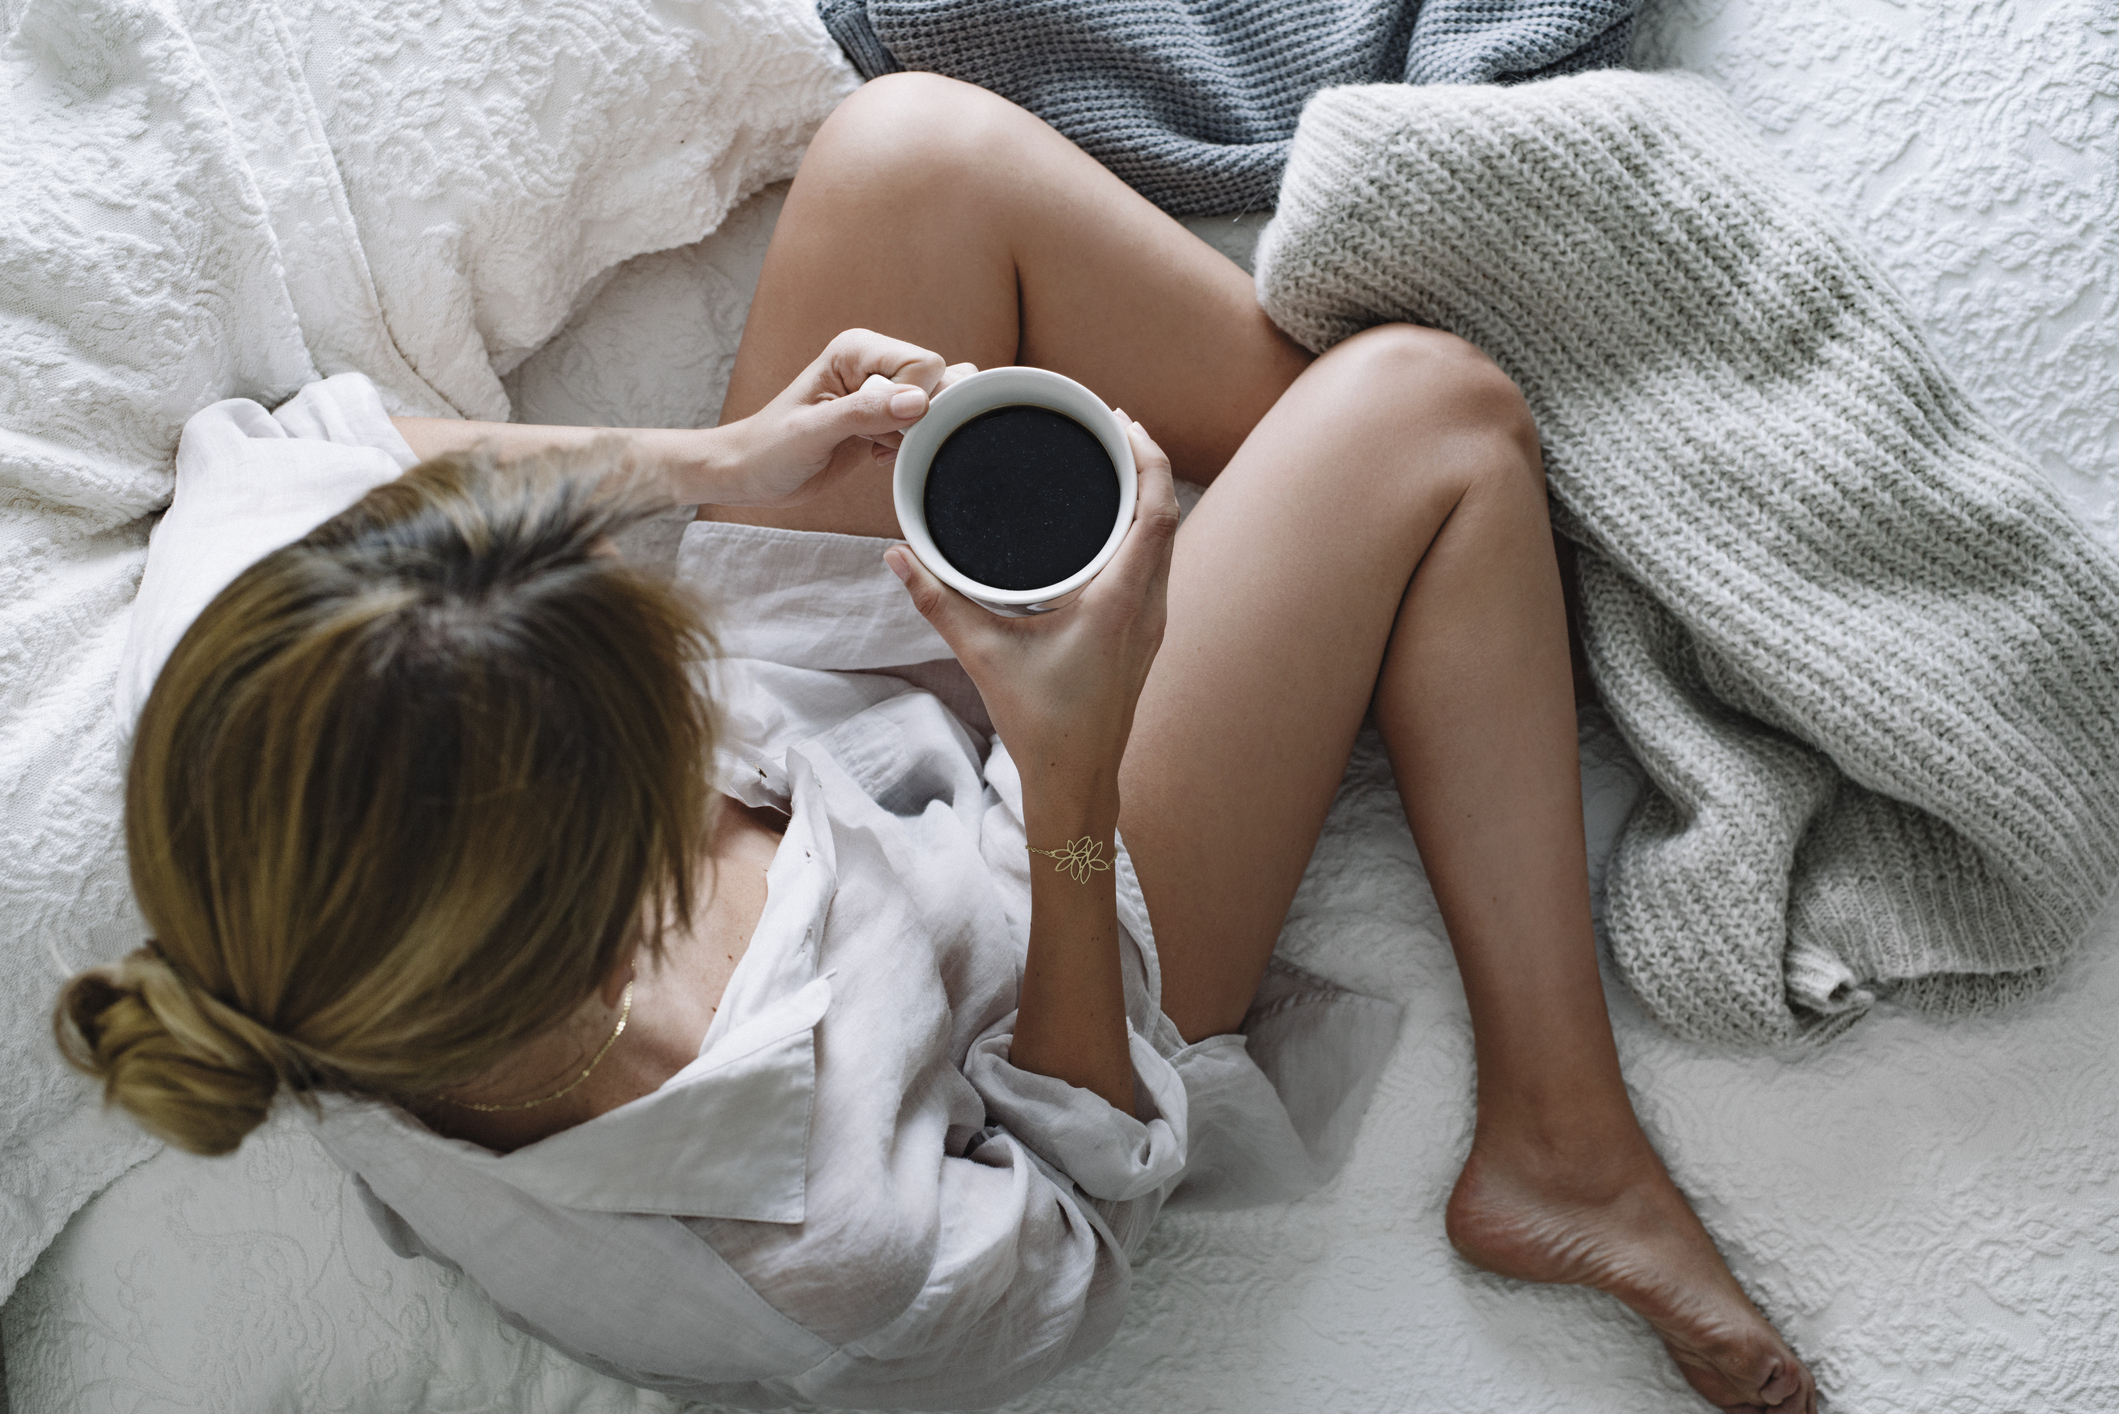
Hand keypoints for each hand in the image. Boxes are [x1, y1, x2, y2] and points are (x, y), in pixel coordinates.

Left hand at [712, 328, 976, 505]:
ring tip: (874, 446)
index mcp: (856, 349)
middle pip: (938, 382)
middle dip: (921, 419)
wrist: (752, 473)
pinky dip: (910, 447)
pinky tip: (877, 453)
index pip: (922, 365)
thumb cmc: (770, 448)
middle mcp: (875, 363)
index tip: (880, 426)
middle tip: (880, 439)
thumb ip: (865, 413)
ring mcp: (883, 390)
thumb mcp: (813, 432)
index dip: (914, 401)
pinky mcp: (887, 417)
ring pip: (937, 405)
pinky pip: (926, 426)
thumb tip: (918, 403)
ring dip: (914, 436)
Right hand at [885, 418, 1180, 812]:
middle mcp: (1147, 607)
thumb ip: (938, 602)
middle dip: (1145, 465)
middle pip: (1168, 517)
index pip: (1155, 512)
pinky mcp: (1144, 635)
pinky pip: (1156, 565)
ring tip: (1113, 463)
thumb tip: (897, 556)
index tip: (1121, 423)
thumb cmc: (1039, 722)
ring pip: (1166, 543)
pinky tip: (1113, 524)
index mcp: (1119, 603)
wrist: (1075, 780)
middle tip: (1110, 427)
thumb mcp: (983, 655)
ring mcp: (1152, 622)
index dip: (1146, 459)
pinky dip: (1143, 531)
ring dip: (1147, 498)